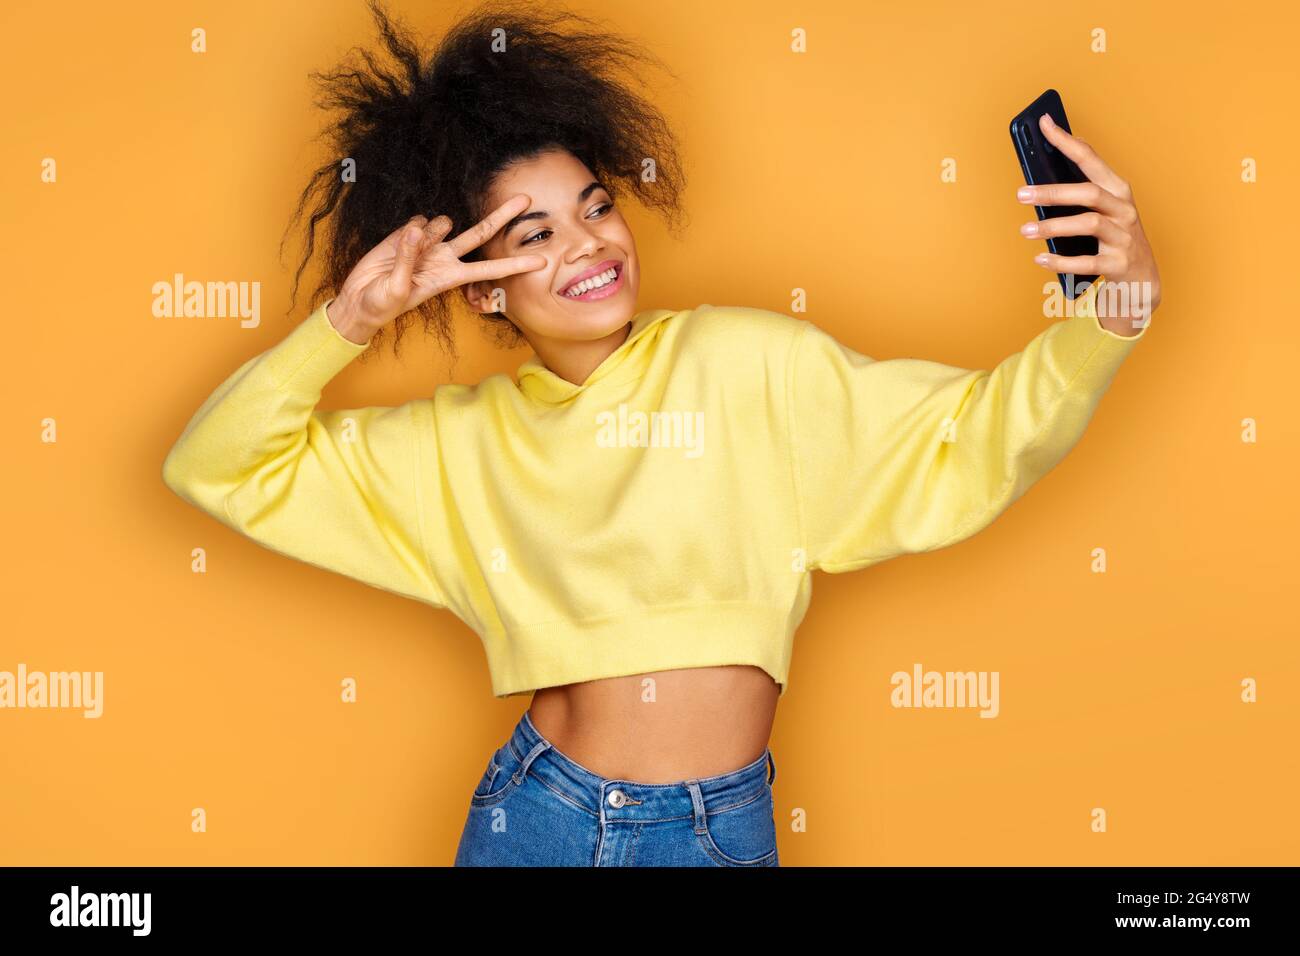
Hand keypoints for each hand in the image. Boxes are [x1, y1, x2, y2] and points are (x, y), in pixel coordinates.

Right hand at [326, 193, 546, 342]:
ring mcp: (429, 244)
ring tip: (408, 254)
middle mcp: (445, 258)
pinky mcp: (409, 232)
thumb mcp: (396, 290)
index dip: (514, 265)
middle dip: (503, 215)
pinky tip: (396, 247)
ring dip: (429, 232)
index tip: (542, 262)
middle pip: (481, 233)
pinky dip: (407, 231)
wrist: (359, 300)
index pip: (489, 270)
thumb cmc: (381, 304)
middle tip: (527, 198)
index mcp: (449, 278)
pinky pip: (416, 221)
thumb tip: (416, 230)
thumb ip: (406, 259)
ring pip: (443, 222)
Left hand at [1017, 112, 1160, 334]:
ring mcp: (1124, 237)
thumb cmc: (1114, 239)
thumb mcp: (1104, 209)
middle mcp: (1124, 209)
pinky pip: (1088, 262)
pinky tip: (1040, 259)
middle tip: (1021, 194)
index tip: (1044, 123)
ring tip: (1025, 230)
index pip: (1091, 159)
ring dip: (1053, 226)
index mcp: (1117, 191)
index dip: (1067, 141)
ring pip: (1089, 224)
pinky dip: (1061, 261)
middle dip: (1053, 192)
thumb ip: (1084, 188)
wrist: (1141, 281)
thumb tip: (1052, 160)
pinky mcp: (1119, 264)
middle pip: (1088, 193)